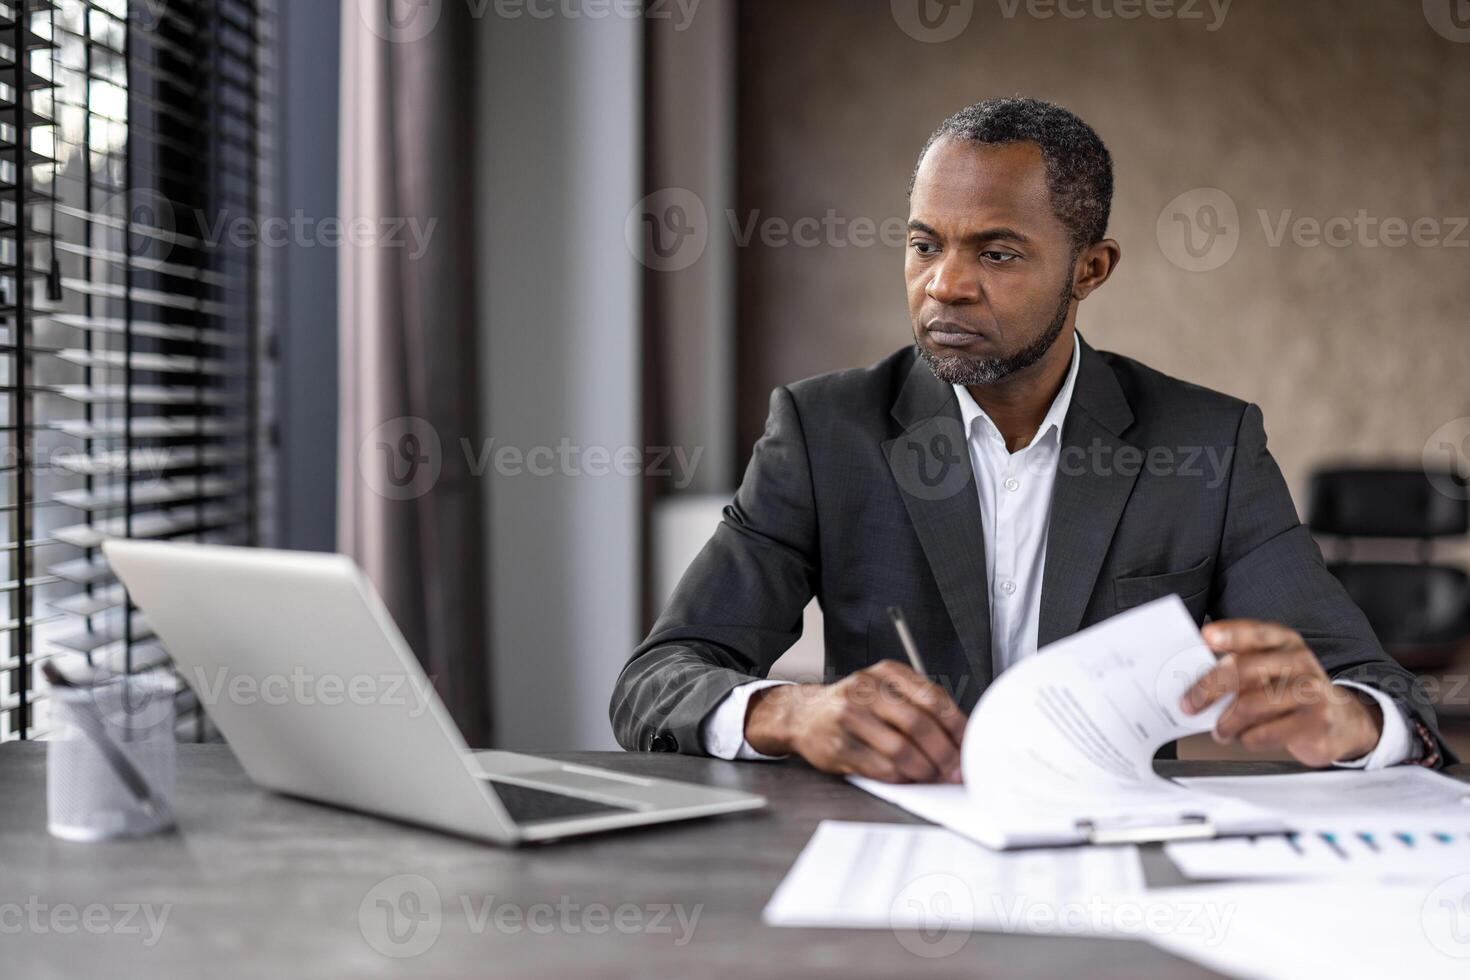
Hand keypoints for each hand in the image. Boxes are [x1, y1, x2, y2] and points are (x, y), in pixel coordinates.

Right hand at [744, 660, 967, 782]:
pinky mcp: (838, 747)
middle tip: (957, 770)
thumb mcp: (884, 690)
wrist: (803, 715)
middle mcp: (865, 690)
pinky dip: (901, 778)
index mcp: (885, 673)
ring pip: (899, 749)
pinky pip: (880, 768)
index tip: (972, 745)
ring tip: (935, 776)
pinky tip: (909, 778)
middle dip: (944, 752)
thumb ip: (918, 706)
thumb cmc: (855, 706)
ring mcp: (848, 718)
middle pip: (917, 723)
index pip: (931, 697)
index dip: (956, 725)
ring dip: (924, 769)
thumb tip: (960, 737)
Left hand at [1181, 619, 1382, 766]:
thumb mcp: (1270, 670)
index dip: (1231, 634)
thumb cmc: (1291, 691)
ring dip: (1226, 722)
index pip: (1256, 632)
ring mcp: (1311, 692)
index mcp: (1284, 642)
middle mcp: (1299, 662)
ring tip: (1219, 730)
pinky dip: (1247, 738)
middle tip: (1188, 704)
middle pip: (1244, 670)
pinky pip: (1266, 733)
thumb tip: (1192, 678)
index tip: (1206, 637)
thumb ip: (1239, 667)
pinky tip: (1245, 738)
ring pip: (1251, 706)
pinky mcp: (1315, 722)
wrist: (1341, 721)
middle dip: (1208, 689)